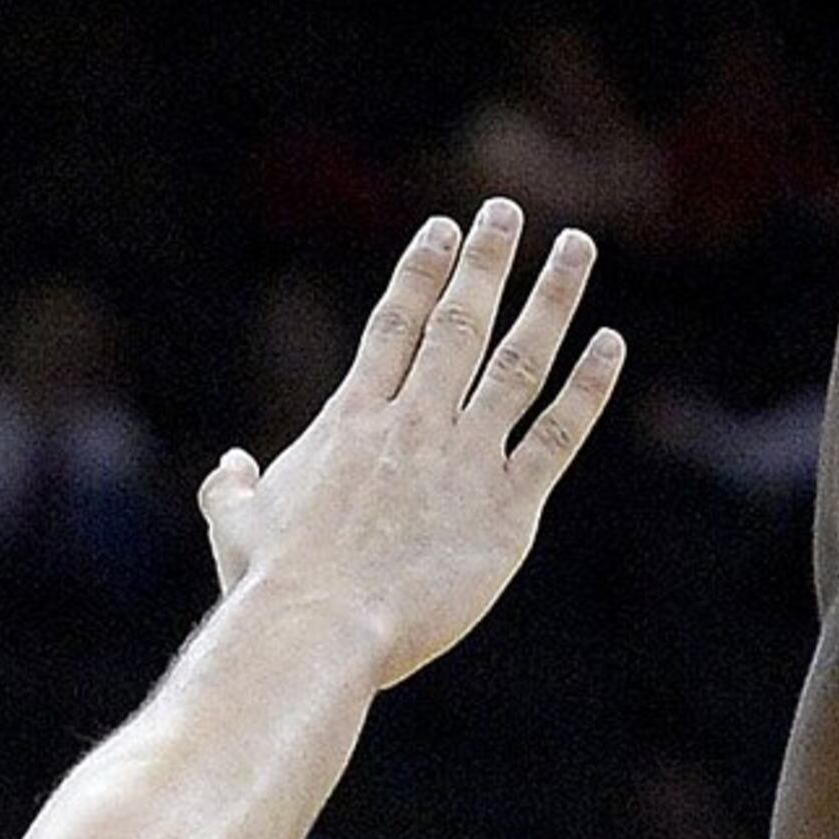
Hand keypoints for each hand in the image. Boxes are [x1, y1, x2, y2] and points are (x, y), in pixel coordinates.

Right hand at [196, 201, 624, 686]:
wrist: (318, 628)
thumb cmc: (271, 585)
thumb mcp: (235, 525)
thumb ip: (230, 487)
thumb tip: (229, 465)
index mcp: (353, 419)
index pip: (395, 323)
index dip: (421, 271)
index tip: (443, 228)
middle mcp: (414, 423)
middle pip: (460, 322)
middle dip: (486, 261)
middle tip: (506, 210)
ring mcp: (464, 461)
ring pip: (517, 361)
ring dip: (550, 299)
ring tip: (576, 247)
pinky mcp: (505, 511)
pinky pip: (555, 435)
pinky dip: (586, 389)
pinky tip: (609, 344)